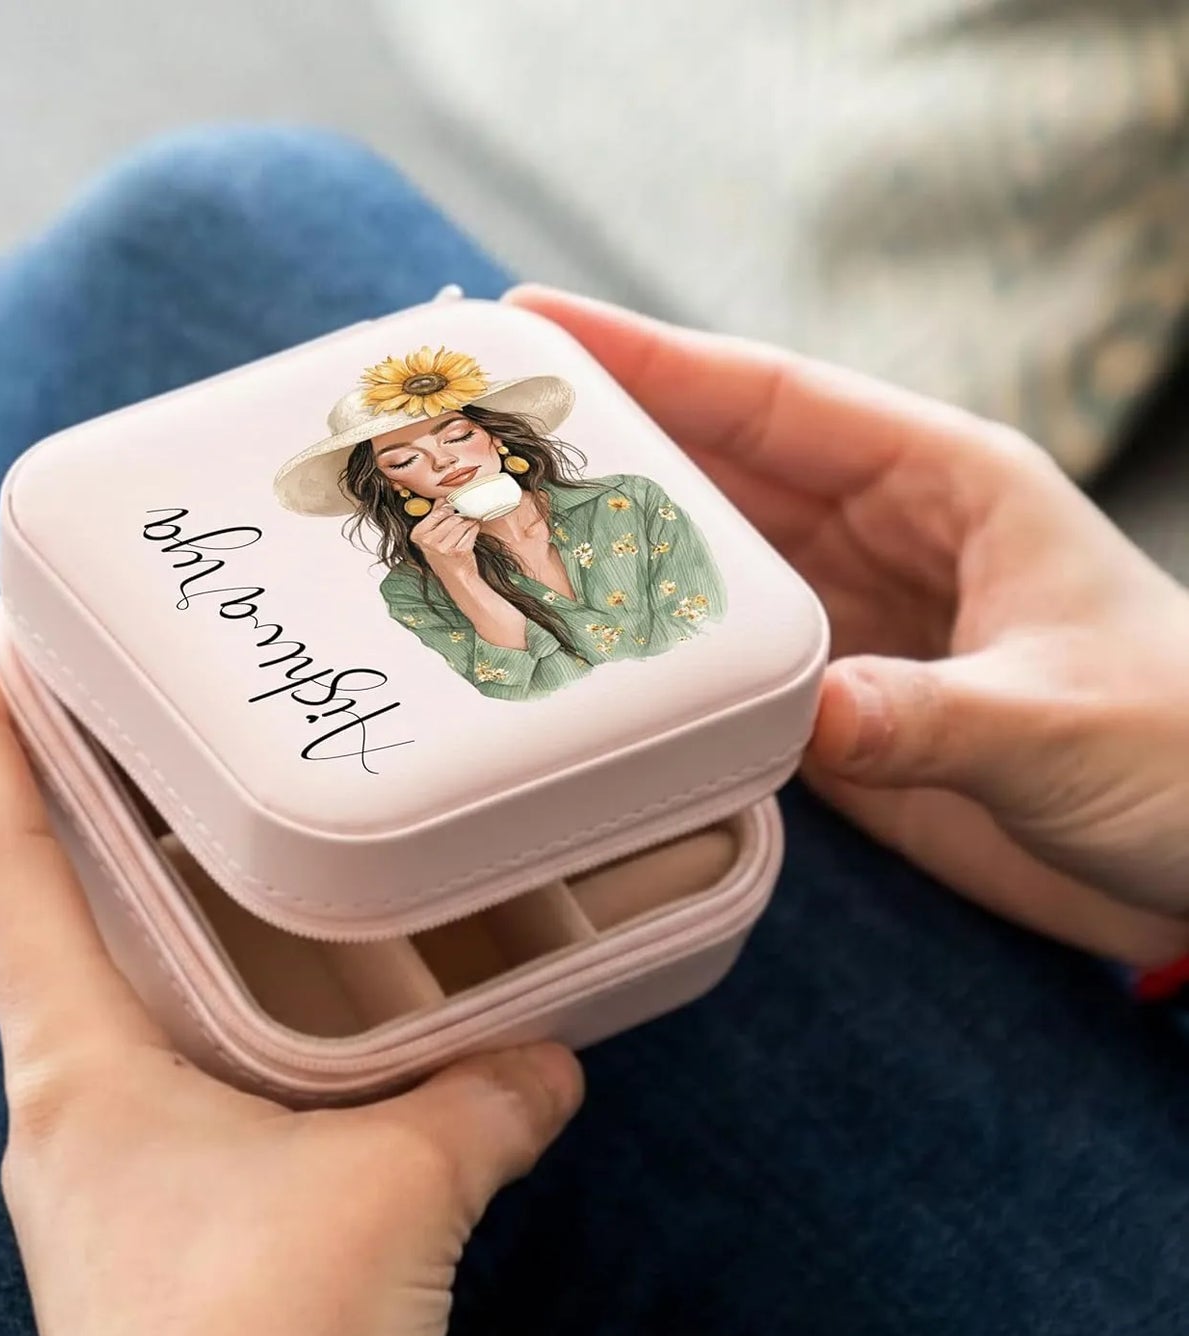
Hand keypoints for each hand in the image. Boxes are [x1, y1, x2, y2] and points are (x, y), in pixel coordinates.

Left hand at [0, 616, 582, 1335]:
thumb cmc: (269, 1335)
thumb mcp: (404, 1187)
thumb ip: (485, 1102)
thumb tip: (552, 1065)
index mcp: (81, 1064)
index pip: (3, 866)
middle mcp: (63, 1109)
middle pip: (38, 926)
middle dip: (52, 821)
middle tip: (91, 725)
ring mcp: (90, 1179)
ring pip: (103, 1013)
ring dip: (136, 935)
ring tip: (198, 868)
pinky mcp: (137, 1237)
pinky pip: (156, 1094)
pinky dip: (198, 1037)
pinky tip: (270, 1042)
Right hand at [410, 496, 480, 575]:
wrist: (456, 578)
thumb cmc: (445, 557)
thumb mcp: (433, 537)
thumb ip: (435, 516)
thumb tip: (440, 499)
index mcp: (419, 535)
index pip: (437, 512)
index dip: (448, 510)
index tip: (452, 511)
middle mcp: (429, 542)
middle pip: (451, 517)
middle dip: (459, 518)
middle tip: (461, 522)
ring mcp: (444, 548)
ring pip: (462, 523)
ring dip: (468, 523)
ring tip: (466, 530)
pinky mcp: (459, 551)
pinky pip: (471, 531)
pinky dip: (474, 529)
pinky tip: (471, 534)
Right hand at [507, 286, 1188, 965]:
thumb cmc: (1184, 755)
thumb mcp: (1062, 721)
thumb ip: (935, 713)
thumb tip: (811, 715)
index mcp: (948, 484)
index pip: (778, 397)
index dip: (657, 356)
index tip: (541, 324)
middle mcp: (882, 537)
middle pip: (719, 467)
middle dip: (604, 440)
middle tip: (474, 426)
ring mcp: (850, 620)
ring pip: (706, 562)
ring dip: (611, 547)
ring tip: (491, 533)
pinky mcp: (834, 704)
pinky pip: (721, 660)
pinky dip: (651, 653)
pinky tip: (574, 655)